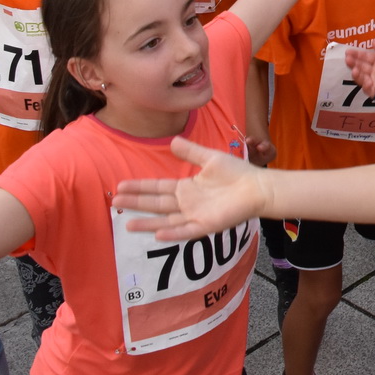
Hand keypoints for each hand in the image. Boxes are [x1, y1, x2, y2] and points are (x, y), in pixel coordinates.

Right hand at [115, 136, 273, 240]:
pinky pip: (186, 230)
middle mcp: (187, 203)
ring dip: (147, 223)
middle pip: (156, 204)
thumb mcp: (210, 159)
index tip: (121, 186)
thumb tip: (172, 141)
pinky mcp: (206, 225)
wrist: (258, 187)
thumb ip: (191, 152)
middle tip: (115, 202)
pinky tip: (157, 233)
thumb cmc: (237, 173)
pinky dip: (172, 232)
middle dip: (136, 203)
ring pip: (166, 220)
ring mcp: (195, 215)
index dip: (140, 187)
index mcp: (187, 188)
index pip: (158, 188)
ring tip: (127, 224)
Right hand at [341, 39, 374, 97]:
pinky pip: (369, 89)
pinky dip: (366, 85)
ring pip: (362, 77)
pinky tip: (366, 80)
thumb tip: (373, 41)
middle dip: (354, 62)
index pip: (366, 57)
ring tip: (354, 69)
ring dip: (357, 74)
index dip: (357, 54)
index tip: (348, 51)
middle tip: (347, 58)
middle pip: (362, 66)